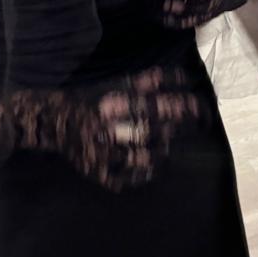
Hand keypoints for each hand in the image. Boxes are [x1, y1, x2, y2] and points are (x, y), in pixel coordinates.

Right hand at [53, 66, 201, 190]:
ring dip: (166, 149)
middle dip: (180, 128)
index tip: (203, 107)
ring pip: (147, 158)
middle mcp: (106, 130)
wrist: (54, 123)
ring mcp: (102, 156)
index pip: (157, 105)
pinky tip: (155, 161)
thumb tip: (185, 77)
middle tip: (197, 125)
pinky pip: (133, 178)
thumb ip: (151, 80)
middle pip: (154, 132)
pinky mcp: (100, 176)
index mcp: (112, 103)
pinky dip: (149, 171)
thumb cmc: (93, 99)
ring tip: (172, 141)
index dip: (184, 107)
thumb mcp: (118, 83)